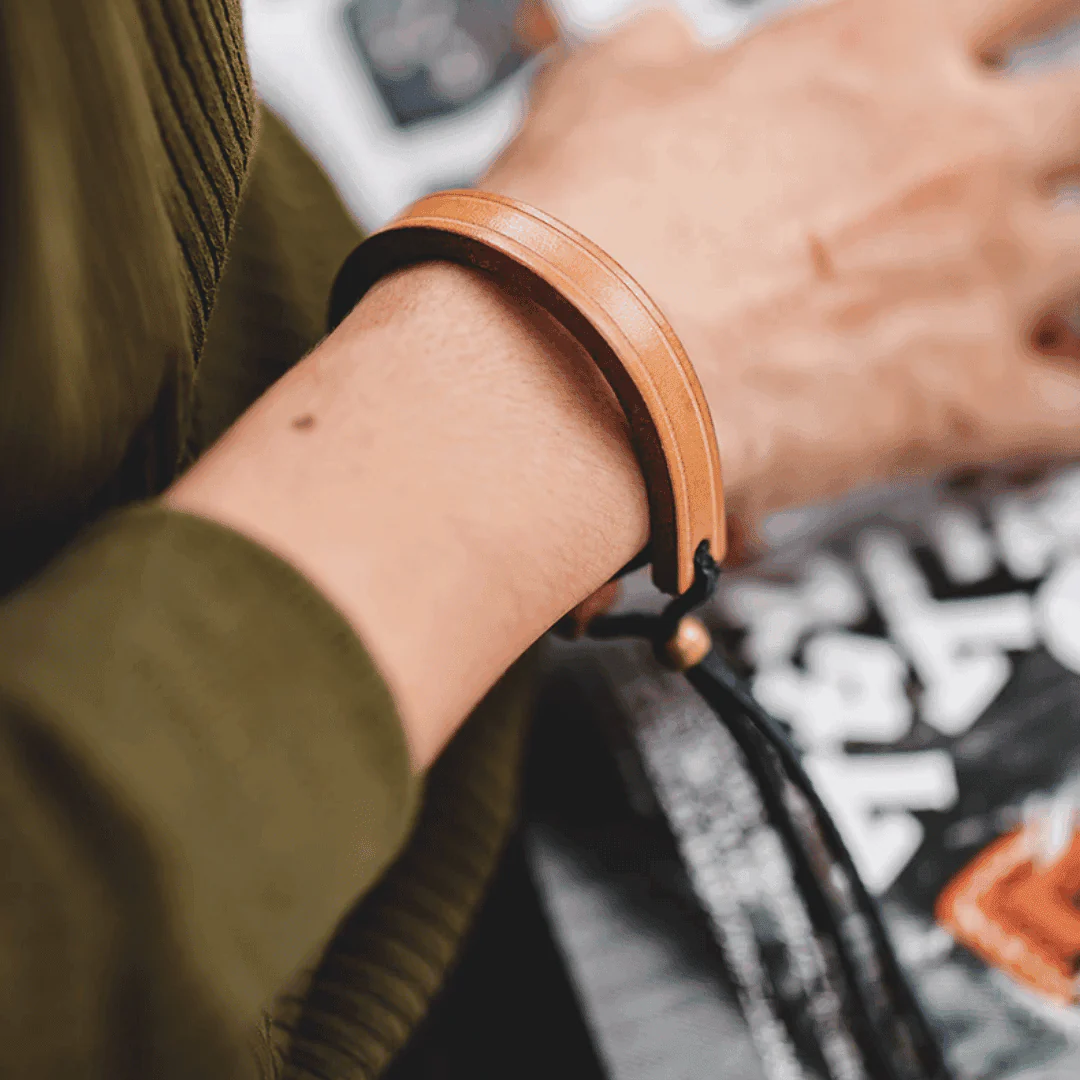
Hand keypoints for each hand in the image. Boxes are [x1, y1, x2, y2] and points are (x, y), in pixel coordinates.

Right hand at [485, 0, 1079, 536]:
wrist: (575, 363)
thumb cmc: (581, 236)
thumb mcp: (604, 93)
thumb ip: (661, 60)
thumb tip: (666, 52)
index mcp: (877, 56)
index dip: (1045, 14)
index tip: (1044, 35)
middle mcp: (957, 155)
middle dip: (1078, 137)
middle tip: (1051, 163)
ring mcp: (982, 277)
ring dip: (1077, 279)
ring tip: (1051, 294)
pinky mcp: (966, 403)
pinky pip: (1078, 412)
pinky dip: (1070, 410)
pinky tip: (1049, 404)